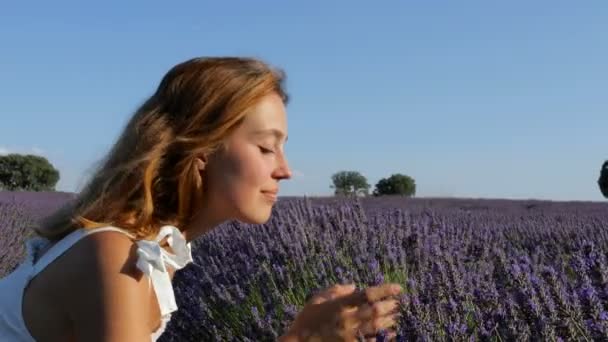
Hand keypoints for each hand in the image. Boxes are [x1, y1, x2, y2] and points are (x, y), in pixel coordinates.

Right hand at [280, 282, 402, 340]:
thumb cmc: (306, 320)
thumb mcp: (317, 299)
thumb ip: (335, 290)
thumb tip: (354, 286)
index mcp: (340, 304)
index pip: (368, 294)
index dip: (385, 290)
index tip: (398, 288)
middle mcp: (346, 318)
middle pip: (375, 310)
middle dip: (390, 306)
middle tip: (397, 304)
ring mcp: (349, 334)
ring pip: (376, 327)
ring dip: (389, 321)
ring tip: (395, 317)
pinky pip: (371, 341)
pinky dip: (382, 337)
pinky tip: (389, 334)